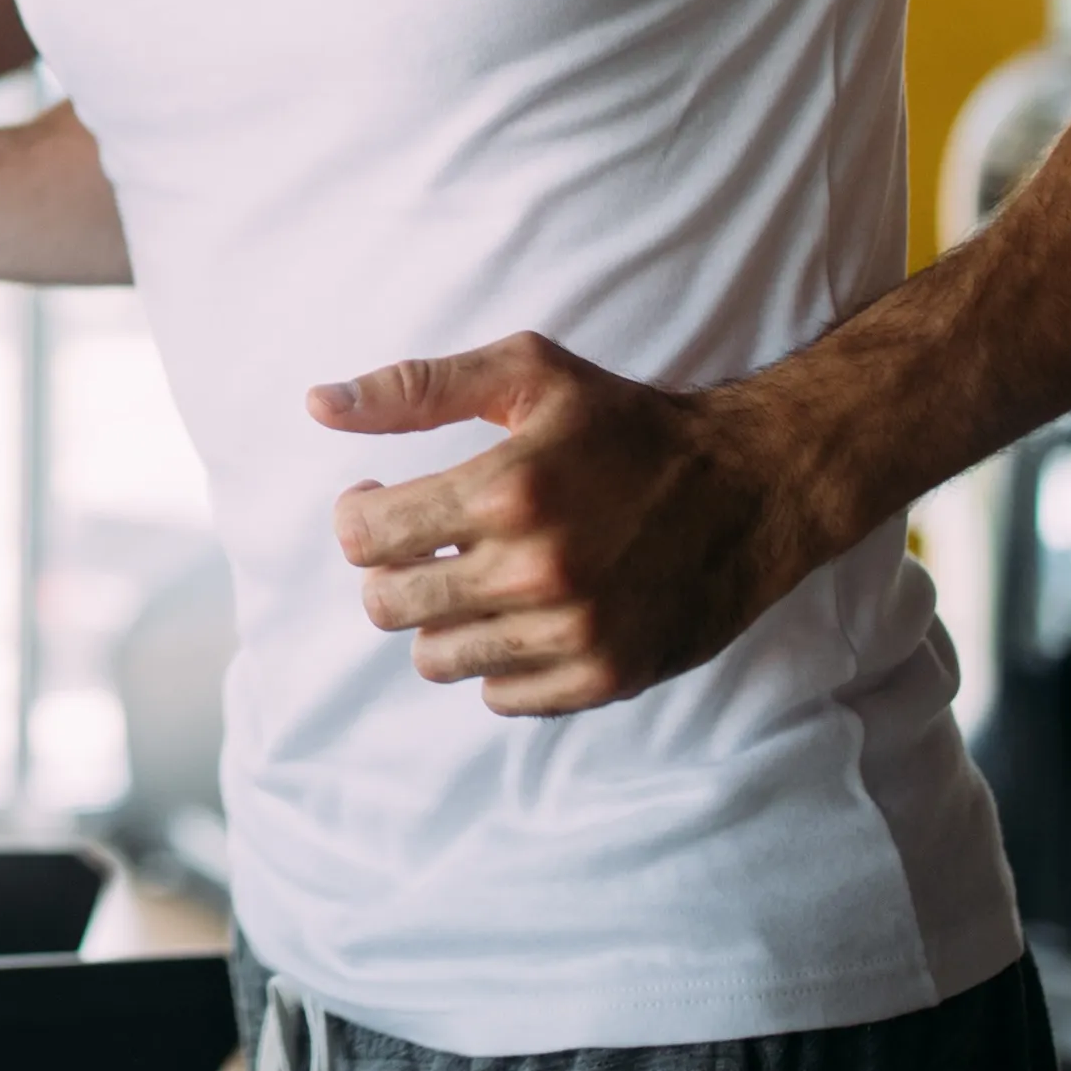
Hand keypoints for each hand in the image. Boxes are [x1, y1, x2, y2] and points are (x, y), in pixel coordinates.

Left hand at [319, 334, 819, 716]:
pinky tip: (522, 615)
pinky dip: (497, 661)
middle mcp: (535, 571)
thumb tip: (318, 404)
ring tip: (475, 578)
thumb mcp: (529, 373)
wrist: (752, 486)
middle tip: (423, 545)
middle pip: (387, 606)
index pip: (364, 537)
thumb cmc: (629, 423)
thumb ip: (417, 387)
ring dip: (441, 620)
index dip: (358, 514)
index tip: (381, 497)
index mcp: (506, 490)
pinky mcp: (605, 677)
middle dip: (390, 571)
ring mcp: (572, 634)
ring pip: (436, 659)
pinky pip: (500, 697)